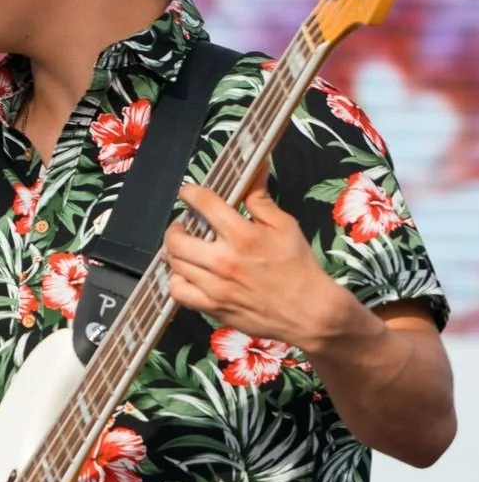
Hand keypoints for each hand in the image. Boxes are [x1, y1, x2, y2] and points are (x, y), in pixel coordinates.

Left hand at [165, 179, 347, 348]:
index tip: (187, 192)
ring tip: (186, 249)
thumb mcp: (285, 226)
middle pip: (177, 239)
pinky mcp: (211, 307)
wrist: (308, 311)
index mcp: (243, 236)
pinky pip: (178, 291)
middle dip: (176, 228)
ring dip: (175, 253)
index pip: (205, 204)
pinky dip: (177, 280)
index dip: (190, 193)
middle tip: (184, 227)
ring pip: (174, 264)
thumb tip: (254, 170)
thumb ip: (260, 199)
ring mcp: (214, 286)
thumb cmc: (298, 266)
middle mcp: (224, 260)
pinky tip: (187, 274)